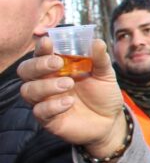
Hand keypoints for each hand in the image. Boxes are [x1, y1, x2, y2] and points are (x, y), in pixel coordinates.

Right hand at [18, 36, 127, 155]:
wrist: (110, 120)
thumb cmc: (103, 93)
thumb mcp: (105, 74)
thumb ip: (100, 58)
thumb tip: (97, 42)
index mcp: (57, 67)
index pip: (41, 53)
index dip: (42, 47)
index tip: (48, 42)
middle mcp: (46, 82)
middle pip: (26, 70)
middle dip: (38, 65)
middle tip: (57, 63)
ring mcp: (45, 100)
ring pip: (28, 90)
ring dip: (46, 86)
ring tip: (68, 84)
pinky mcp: (48, 119)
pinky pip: (39, 111)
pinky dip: (52, 106)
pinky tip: (69, 102)